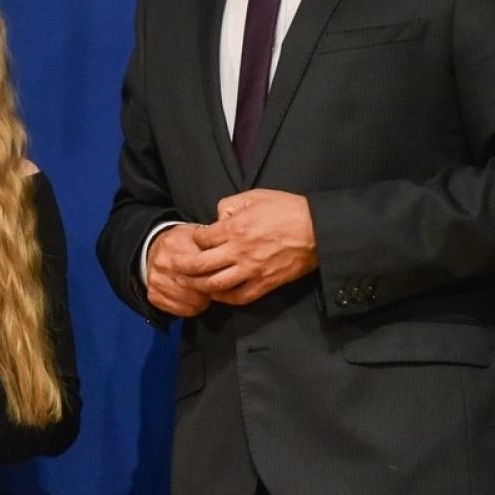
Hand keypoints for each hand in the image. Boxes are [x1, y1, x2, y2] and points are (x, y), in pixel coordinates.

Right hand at [146, 223, 215, 316]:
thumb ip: (211, 243)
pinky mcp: (154, 295)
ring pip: (191, 302)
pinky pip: (180, 311)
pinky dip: (190, 308)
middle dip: (211, 289)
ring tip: (203, 293)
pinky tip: (192, 299)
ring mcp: (157, 280)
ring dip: (202, 301)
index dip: (218, 272)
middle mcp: (163, 263)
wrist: (151, 248)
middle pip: (198, 287)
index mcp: (176, 244)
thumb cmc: (179, 243)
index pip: (203, 266)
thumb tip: (229, 255)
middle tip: (214, 285)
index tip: (223, 273)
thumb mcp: (195, 234)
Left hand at [186, 189, 317, 304]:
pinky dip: (224, 298)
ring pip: (215, 285)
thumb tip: (217, 218)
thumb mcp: (255, 196)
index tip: (196, 238)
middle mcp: (239, 252)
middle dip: (184, 267)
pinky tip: (218, 294)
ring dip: (199, 286)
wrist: (318, 230)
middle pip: (201, 266)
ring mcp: (252, 271)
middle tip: (176, 267)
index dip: (195, 239)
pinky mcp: (265, 284)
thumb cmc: (288, 209)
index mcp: (235, 229)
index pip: (202, 239)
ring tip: (191, 284)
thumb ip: (230, 204)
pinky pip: (239, 297)